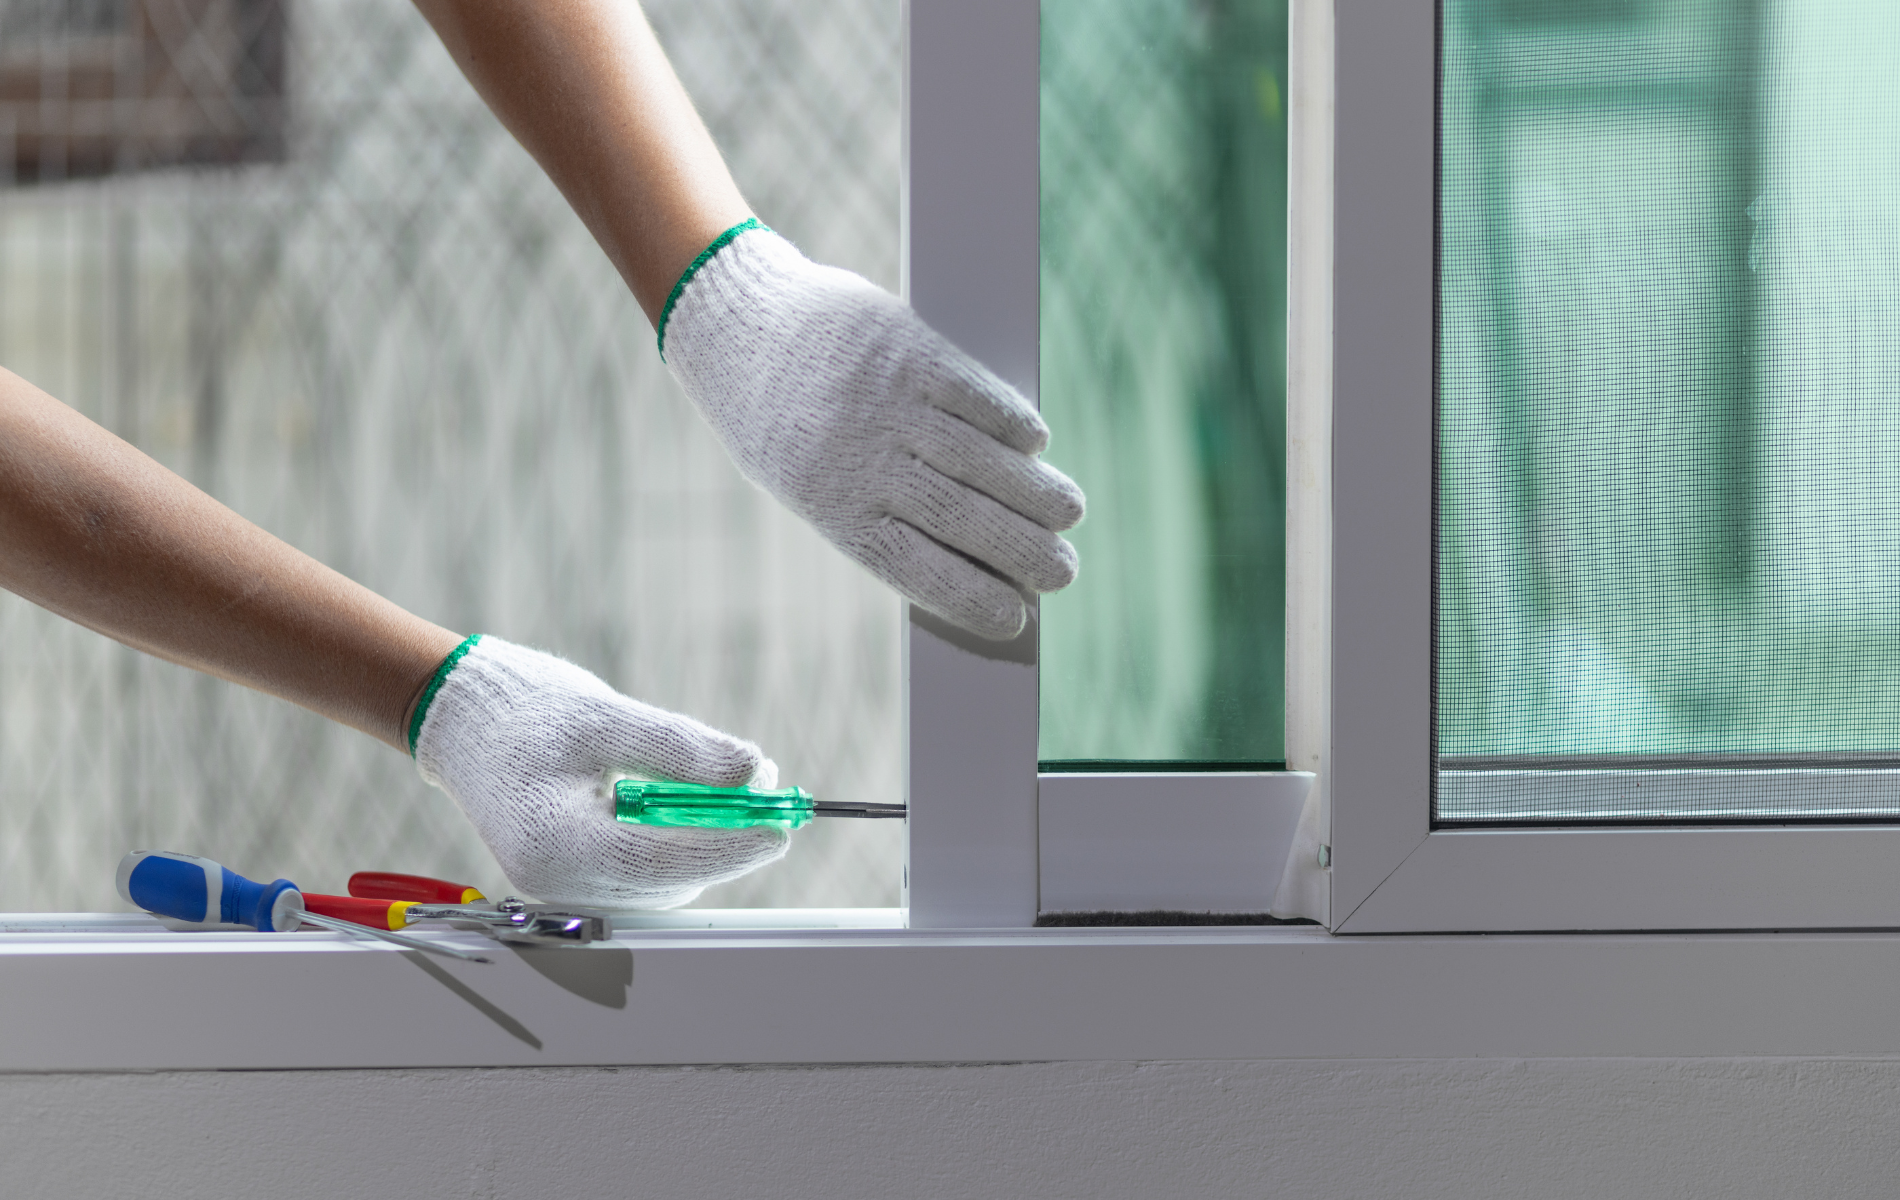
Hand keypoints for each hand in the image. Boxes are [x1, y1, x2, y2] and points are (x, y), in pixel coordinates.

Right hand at [411, 635, 787, 907]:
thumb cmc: (523, 712)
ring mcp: (562, 885)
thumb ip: (682, 750)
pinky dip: (674, 841)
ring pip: (661, 882)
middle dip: (724, 838)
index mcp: (558, 845)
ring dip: (703, 840)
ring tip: (728, 786)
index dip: (732, 846)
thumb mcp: (608, 718)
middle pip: (670, 880)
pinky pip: (641, 873)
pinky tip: (682, 800)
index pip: (666, 864)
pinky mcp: (570, 875)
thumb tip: (753, 772)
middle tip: (766, 789)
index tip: (780, 825)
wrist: (461, 719)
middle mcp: (557, 881)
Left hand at [663, 224, 1085, 640]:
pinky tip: (1036, 444)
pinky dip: (1011, 423)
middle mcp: (863, 460)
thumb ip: (875, 513)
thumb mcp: (805, 481)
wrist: (735, 325)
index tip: (1018, 617)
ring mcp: (888, 403)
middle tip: (1064, 572)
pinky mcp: (907, 350)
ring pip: (979, 460)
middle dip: (1023, 552)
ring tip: (1070, 514)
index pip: (917, 570)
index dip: (973, 597)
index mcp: (833, 507)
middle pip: (961, 519)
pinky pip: (973, 396)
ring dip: (1034, 492)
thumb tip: (963, 556)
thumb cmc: (778, 419)